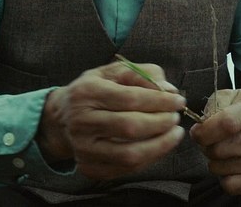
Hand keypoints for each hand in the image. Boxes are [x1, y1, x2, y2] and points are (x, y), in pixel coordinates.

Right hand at [36, 61, 186, 179]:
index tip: (178, 100)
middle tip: (175, 117)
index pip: (129, 98)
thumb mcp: (111, 72)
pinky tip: (158, 146)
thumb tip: (169, 89)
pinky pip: (126, 169)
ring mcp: (83, 148)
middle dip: (161, 123)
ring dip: (160, 146)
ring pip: (129, 154)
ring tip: (174, 134)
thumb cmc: (93, 90)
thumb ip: (141, 74)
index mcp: (86, 93)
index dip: (159, 101)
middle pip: (130, 127)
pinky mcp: (88, 167)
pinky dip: (148, 159)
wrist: (62, 117)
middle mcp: (81, 122)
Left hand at [190, 89, 240, 194]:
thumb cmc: (240, 113)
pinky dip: (224, 178)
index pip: (226, 123)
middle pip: (221, 148)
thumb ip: (212, 107)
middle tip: (209, 143)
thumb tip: (201, 126)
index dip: (204, 131)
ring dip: (214, 162)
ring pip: (223, 167)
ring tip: (223, 152)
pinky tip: (231, 165)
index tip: (196, 132)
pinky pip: (232, 185)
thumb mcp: (228, 98)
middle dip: (206, 147)